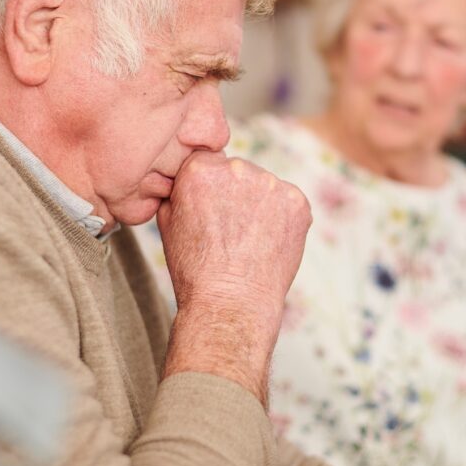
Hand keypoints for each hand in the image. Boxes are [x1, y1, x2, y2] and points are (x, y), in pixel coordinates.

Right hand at [158, 151, 310, 401]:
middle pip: (238, 171)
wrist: (231, 303)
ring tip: (249, 240)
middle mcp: (237, 168)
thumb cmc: (194, 271)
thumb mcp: (167, 224)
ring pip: (264, 186)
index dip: (208, 189)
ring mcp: (271, 184)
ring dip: (259, 204)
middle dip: (235, 193)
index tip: (209, 211)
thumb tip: (182, 179)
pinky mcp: (298, 202)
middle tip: (231, 229)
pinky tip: (268, 242)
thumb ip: (176, 191)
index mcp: (200, 169)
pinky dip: (283, 218)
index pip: (207, 162)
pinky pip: (288, 201)